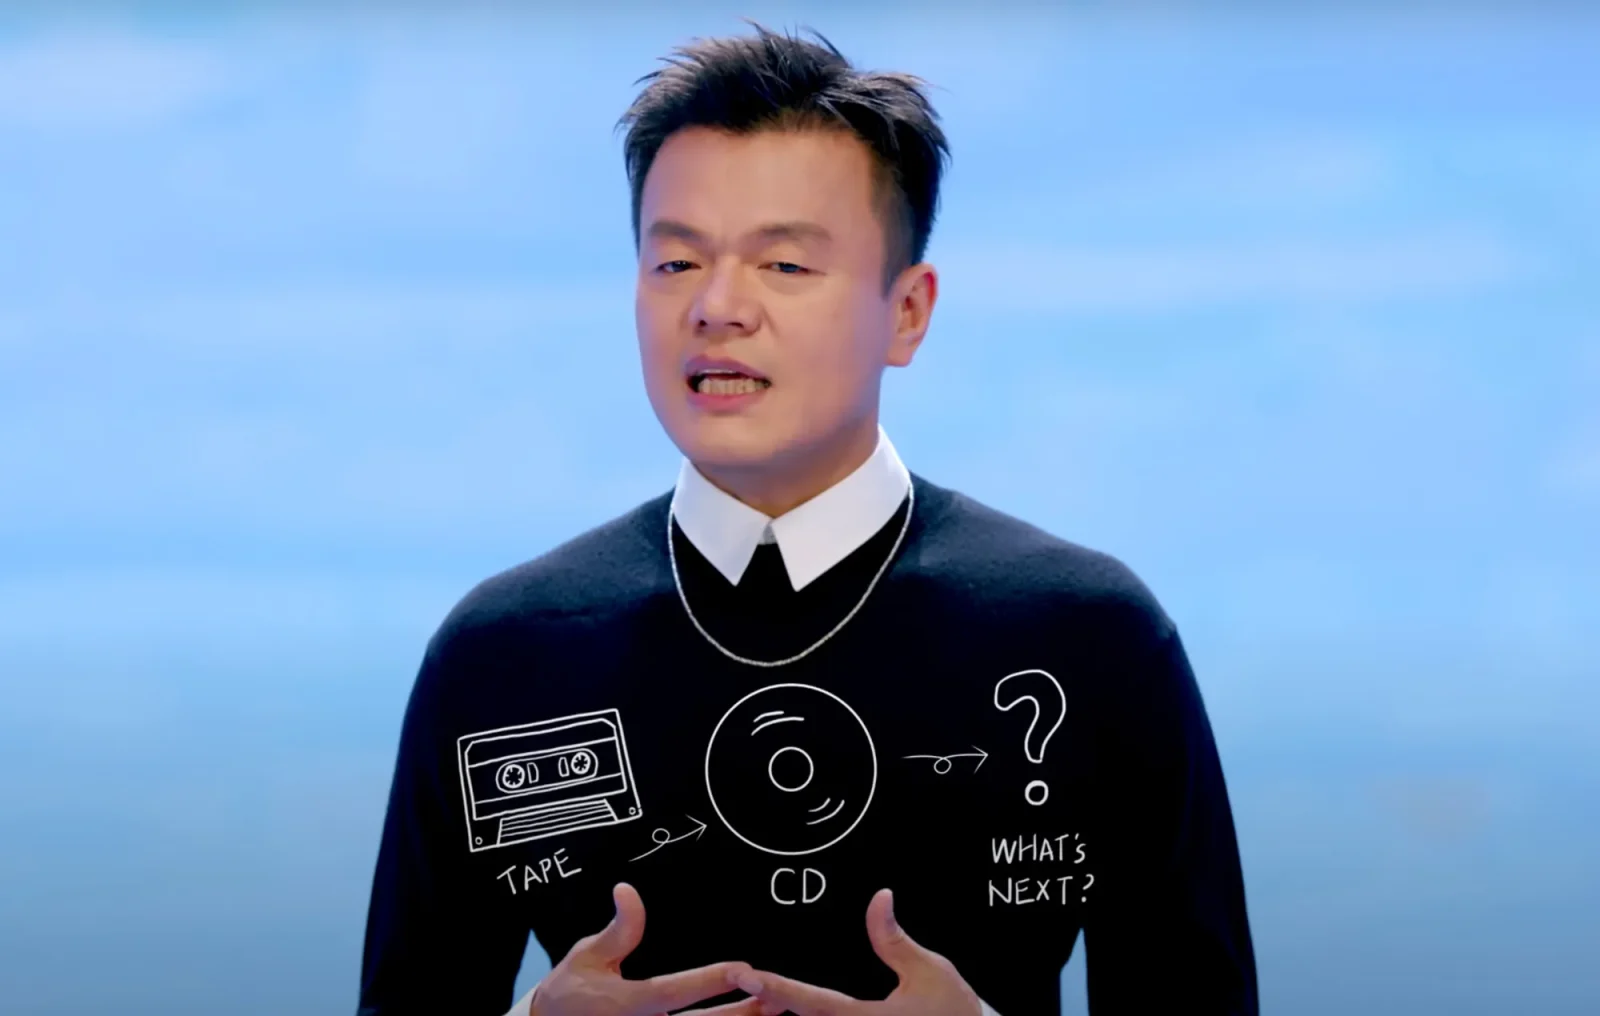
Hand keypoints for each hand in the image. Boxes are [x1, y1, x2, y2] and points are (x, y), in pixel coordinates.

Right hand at [531, 882, 761, 1015]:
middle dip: (742, 1012)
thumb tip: (628, 890)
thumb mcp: (588, 956)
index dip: (711, 981)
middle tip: (779, 997)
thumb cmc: (570, 992)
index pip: (677, 992)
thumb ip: (618, 929)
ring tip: (773, 1011)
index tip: (743, 968)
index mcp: (629, 1004)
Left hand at [736, 889, 982, 1015]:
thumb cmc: (955, 1014)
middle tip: (743, 979)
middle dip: (770, 1001)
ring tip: (758, 992)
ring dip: (784, 1011)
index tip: (747, 975)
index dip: (776, 986)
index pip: (810, 1001)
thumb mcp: (928, 971)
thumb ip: (894, 938)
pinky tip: (786, 1007)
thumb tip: (879, 899)